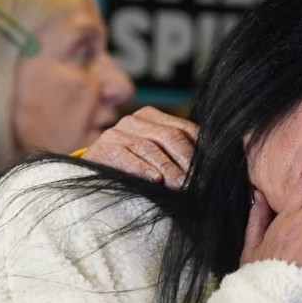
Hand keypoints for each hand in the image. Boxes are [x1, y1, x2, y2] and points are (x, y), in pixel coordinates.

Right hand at [82, 107, 196, 188]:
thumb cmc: (131, 165)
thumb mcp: (155, 155)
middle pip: (170, 137)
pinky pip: (128, 157)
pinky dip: (143, 169)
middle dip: (186, 160)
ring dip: (168, 169)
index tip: (208, 168)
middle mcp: (135, 120)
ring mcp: (118, 132)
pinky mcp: (104, 148)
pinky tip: (155, 180)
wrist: (93, 172)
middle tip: (196, 180)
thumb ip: (177, 153)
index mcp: (152, 116)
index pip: (184, 128)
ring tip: (180, 185)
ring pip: (151, 148)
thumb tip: (207, 168)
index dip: (199, 149)